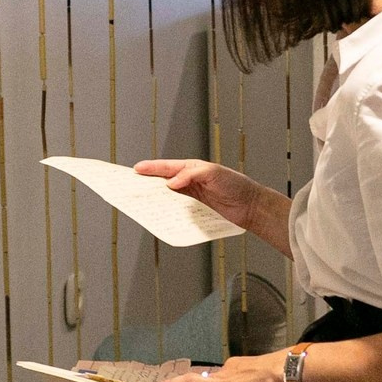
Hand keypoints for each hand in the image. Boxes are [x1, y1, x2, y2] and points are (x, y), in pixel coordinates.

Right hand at [134, 157, 261, 232]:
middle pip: (163, 181)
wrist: (250, 206)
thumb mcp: (213, 173)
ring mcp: (191, 196)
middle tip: (131, 186)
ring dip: (155, 199)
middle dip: (147, 183)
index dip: (151, 168)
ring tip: (140, 201)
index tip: (135, 169)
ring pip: (167, 196)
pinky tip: (159, 214)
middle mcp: (189, 181)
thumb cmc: (236, 185)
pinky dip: (166, 211)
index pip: (167, 167)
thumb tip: (172, 182)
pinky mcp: (195, 210)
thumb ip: (191, 174)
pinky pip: (176, 210)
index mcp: (192, 168)